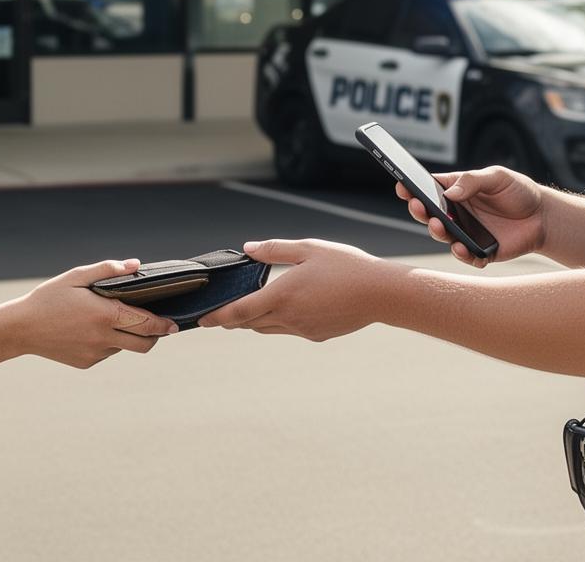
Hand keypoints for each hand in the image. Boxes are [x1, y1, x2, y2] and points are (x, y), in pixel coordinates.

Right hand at [11, 259, 180, 367]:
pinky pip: (106, 353)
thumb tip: (136, 265)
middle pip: (144, 344)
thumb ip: (108, 270)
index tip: (174, 323)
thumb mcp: (76, 277)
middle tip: (158, 326)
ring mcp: (95, 353)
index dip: (164, 324)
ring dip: (127, 336)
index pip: (147, 324)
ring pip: (124, 347)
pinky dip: (108, 342)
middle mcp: (104, 338)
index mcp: (105, 315)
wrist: (21, 328)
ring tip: (114, 319)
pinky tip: (91, 329)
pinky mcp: (86, 363)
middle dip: (155, 336)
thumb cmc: (49, 298)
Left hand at [197, 239, 389, 341]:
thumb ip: (274, 250)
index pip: (238, 312)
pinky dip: (280, 321)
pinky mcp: (316, 335)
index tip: (202, 320)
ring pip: (268, 328)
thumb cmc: (346, 266)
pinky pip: (290, 329)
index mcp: (281, 295)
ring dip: (255, 320)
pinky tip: (290, 307)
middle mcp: (289, 317)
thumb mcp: (308, 248)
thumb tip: (247, 249)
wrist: (381, 294)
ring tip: (250, 308)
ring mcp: (303, 329)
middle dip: (233, 319)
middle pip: (250, 323)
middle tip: (220, 314)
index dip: (217, 317)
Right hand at [397, 165, 545, 267]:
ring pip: (443, 236)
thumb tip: (451, 192)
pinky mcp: (480, 251)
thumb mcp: (497, 176)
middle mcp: (457, 213)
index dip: (413, 188)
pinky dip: (462, 253)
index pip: (429, 189)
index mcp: (456, 191)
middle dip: (419, 211)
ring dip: (437, 231)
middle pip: (429, 214)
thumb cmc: (518, 191)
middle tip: (418, 206)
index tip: (402, 186)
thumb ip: (473, 180)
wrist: (543, 216)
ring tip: (440, 225)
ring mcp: (466, 233)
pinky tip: (462, 248)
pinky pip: (466, 256)